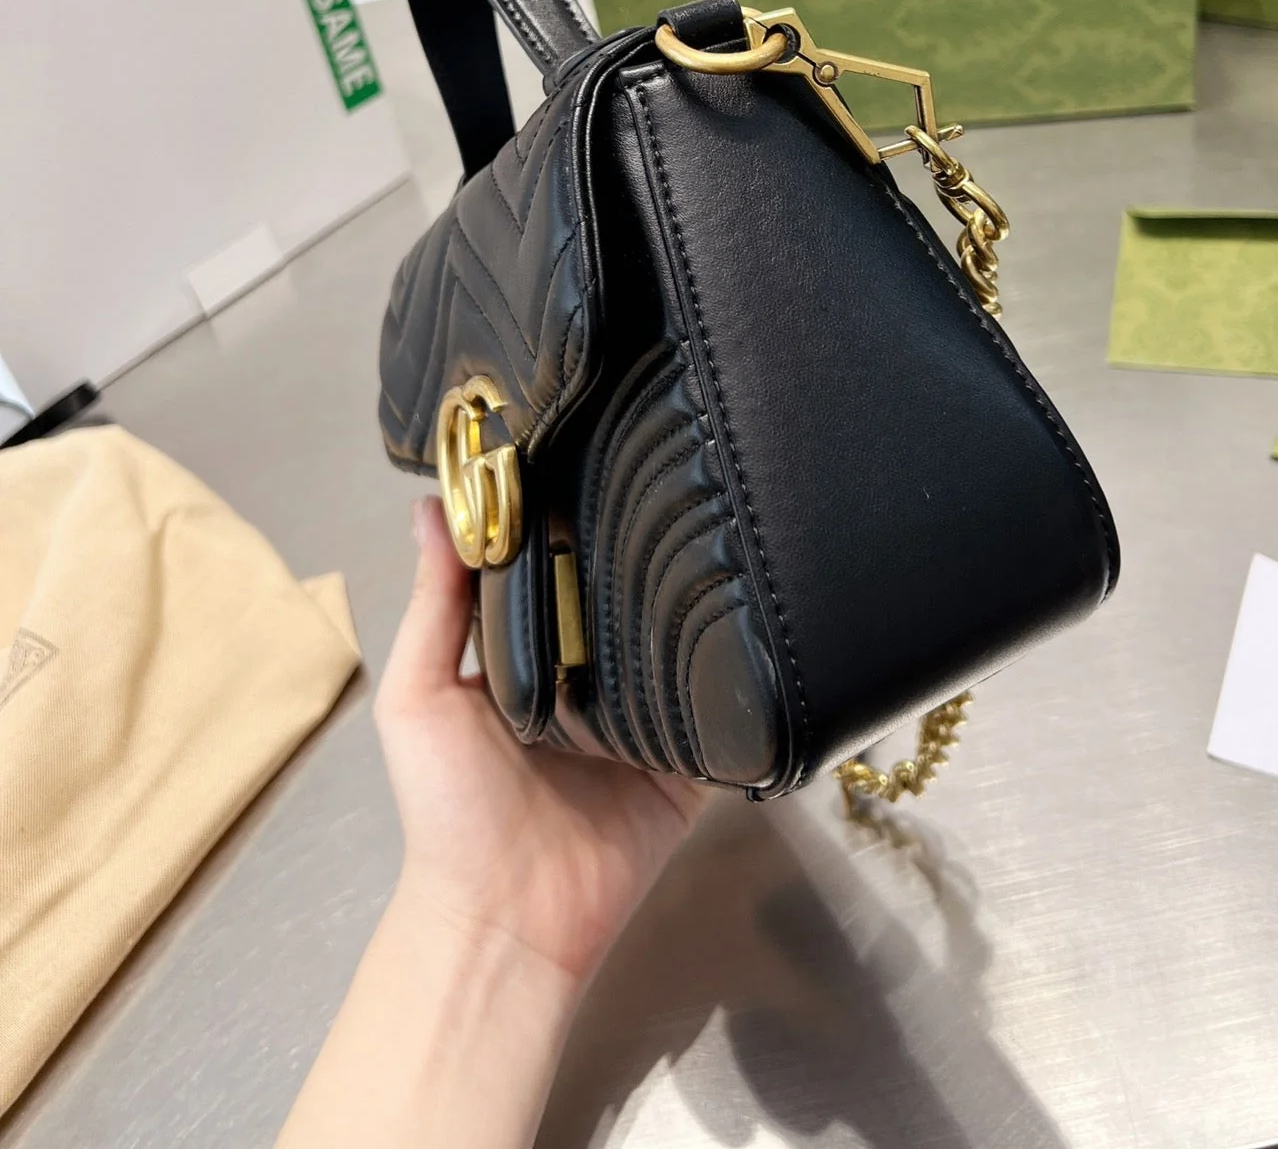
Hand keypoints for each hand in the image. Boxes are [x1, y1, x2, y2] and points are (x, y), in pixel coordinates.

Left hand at [374, 496, 708, 985]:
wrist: (507, 919)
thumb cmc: (447, 809)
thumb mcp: (417, 698)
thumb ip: (433, 608)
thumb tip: (430, 507)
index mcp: (528, 658)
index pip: (561, 574)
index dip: (575, 525)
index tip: (601, 459)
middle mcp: (589, 681)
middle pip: (628, 608)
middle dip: (649, 562)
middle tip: (684, 490)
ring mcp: (642, 722)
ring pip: (682, 651)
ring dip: (698, 615)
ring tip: (732, 547)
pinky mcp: (686, 763)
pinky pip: (723, 715)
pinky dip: (739, 686)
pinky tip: (759, 633)